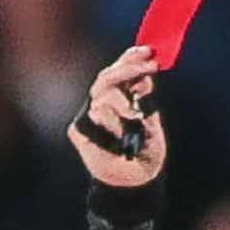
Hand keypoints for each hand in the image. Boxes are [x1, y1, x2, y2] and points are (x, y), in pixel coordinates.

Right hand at [67, 46, 164, 186]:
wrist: (137, 179)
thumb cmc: (144, 149)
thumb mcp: (150, 115)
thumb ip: (144, 93)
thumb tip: (146, 65)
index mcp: (115, 97)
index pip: (117, 70)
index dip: (130, 57)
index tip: (148, 50)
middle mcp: (98, 103)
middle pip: (106, 77)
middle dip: (130, 69)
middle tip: (151, 66)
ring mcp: (87, 116)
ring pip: (104, 96)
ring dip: (126, 108)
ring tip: (136, 124)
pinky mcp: (78, 130)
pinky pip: (96, 116)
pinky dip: (114, 126)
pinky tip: (120, 139)